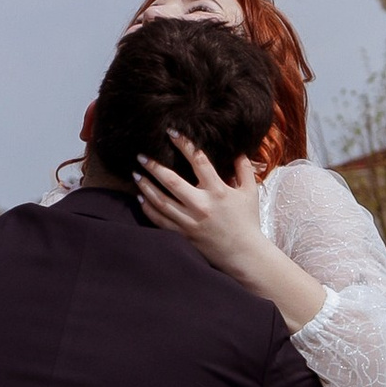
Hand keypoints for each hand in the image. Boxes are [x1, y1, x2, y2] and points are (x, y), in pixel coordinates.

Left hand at [133, 136, 264, 276]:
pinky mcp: (183, 235)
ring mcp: (190, 221)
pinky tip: (141, 198)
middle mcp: (202, 205)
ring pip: (161, 201)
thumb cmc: (247, 221)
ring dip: (146, 186)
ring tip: (136, 174)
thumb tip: (238, 149)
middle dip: (154, 166)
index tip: (171, 132)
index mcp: (218, 191)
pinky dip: (148, 209)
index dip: (184, 144)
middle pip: (172, 181)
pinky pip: (160, 220)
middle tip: (141, 155)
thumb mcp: (250, 192)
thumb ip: (243, 168)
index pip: (199, 161)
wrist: (243, 254)